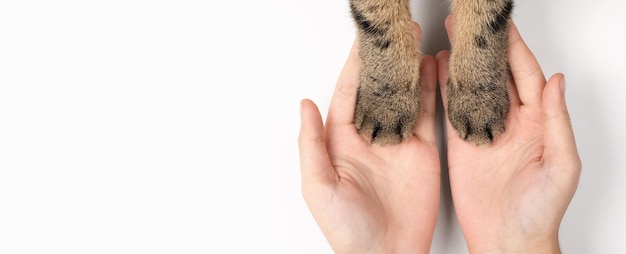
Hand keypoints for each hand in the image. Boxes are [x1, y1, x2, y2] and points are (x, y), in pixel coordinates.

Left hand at [298, 25, 439, 252]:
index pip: (347, 94)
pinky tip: (433, 70)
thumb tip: (304, 103)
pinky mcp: (422, 150)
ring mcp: (397, 142)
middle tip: (393, 35)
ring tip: (414, 44)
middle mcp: (369, 137)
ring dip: (408, 70)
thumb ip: (311, 143)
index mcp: (341, 141)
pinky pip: (427, 114)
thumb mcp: (318, 186)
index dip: (354, 67)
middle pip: (376, 89)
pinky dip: (431, 91)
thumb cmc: (346, 228)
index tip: (362, 43)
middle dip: (384, 61)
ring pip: (403, 96)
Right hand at [437, 17, 581, 252]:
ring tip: (449, 38)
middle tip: (468, 24)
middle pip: (497, 74)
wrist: (509, 241)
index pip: (526, 75)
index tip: (501, 26)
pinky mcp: (462, 144)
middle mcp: (512, 122)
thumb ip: (558, 122)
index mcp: (539, 122)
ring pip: (473, 87)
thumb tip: (557, 82)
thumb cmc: (541, 211)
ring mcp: (484, 130)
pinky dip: (444, 88)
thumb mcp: (561, 165)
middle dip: (483, 47)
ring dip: (462, 63)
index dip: (514, 48)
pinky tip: (437, 71)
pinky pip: (452, 109)